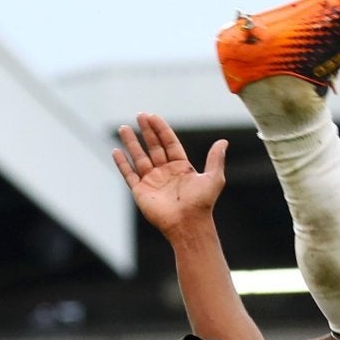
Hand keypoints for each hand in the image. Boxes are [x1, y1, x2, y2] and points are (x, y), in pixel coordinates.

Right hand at [112, 113, 227, 237]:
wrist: (188, 224)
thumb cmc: (202, 204)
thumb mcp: (214, 178)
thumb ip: (216, 159)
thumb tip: (223, 142)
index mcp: (181, 167)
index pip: (169, 143)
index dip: (161, 129)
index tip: (152, 116)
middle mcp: (165, 172)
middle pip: (153, 147)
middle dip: (146, 131)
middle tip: (139, 115)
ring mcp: (152, 181)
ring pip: (139, 157)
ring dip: (131, 143)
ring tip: (123, 128)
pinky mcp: (141, 191)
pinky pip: (129, 174)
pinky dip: (122, 163)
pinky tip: (116, 151)